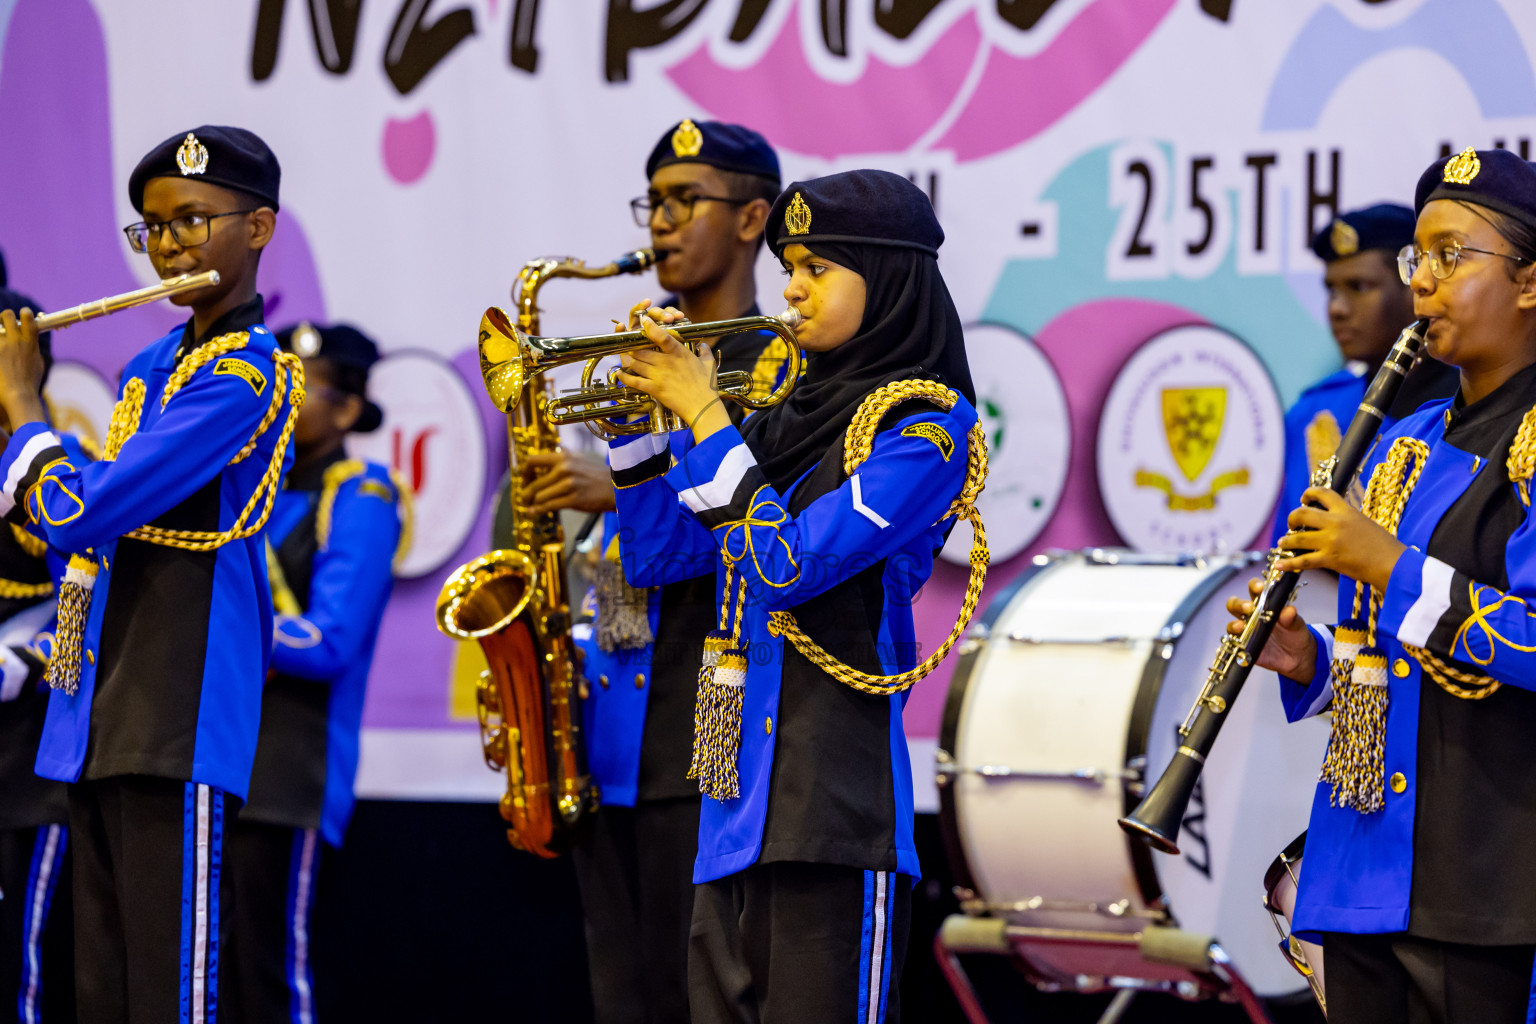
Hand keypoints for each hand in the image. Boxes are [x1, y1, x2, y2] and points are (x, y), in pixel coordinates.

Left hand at [0, 309, 46, 428]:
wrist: (19, 394)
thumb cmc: (30, 382)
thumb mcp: (38, 364)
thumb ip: (33, 350)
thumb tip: (32, 344)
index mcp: (30, 342)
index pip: (27, 316)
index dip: (24, 313)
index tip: (22, 315)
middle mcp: (16, 341)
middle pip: (7, 315)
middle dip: (4, 316)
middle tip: (3, 323)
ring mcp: (2, 346)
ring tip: (0, 339)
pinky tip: (0, 356)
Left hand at [522, 450, 615, 514]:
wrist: (618, 487)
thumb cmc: (598, 476)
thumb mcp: (580, 459)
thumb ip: (564, 458)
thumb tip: (549, 458)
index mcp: (563, 457)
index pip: (532, 461)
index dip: (525, 473)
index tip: (525, 480)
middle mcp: (564, 468)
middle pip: (534, 483)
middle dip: (526, 494)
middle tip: (524, 499)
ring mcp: (569, 484)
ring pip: (539, 496)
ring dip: (533, 504)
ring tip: (530, 507)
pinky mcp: (574, 499)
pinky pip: (549, 506)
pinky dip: (539, 510)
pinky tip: (534, 512)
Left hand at [614, 302, 727, 441]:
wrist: (703, 407)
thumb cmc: (707, 386)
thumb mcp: (709, 364)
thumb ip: (704, 351)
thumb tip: (703, 345)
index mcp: (679, 353)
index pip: (661, 335)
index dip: (650, 327)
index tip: (644, 320)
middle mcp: (666, 362)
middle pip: (642, 349)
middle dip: (634, 345)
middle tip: (630, 344)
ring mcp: (658, 376)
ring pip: (635, 363)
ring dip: (628, 359)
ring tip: (625, 356)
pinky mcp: (654, 389)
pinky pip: (634, 381)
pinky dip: (625, 376)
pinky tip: (621, 373)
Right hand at [1226, 577, 1316, 680]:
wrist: (1297, 658)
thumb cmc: (1295, 635)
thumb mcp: (1297, 626)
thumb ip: (1292, 618)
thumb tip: (1289, 610)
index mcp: (1265, 604)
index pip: (1255, 589)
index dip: (1254, 586)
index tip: (1260, 588)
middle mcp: (1252, 616)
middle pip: (1235, 604)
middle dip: (1239, 604)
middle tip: (1249, 608)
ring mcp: (1246, 631)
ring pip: (1231, 624)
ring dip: (1234, 625)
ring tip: (1241, 627)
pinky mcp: (1244, 646)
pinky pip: (1233, 644)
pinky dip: (1233, 643)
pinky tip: (1239, 644)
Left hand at [1276, 488, 1404, 589]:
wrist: (1393, 564)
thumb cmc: (1384, 546)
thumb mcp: (1365, 523)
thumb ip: (1346, 519)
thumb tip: (1330, 520)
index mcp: (1346, 511)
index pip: (1323, 493)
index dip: (1309, 493)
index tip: (1303, 499)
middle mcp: (1336, 522)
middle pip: (1302, 513)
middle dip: (1292, 518)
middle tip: (1291, 525)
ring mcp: (1331, 541)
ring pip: (1297, 538)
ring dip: (1286, 541)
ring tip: (1282, 543)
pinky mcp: (1330, 559)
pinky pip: (1303, 561)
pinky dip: (1288, 563)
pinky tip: (1279, 564)